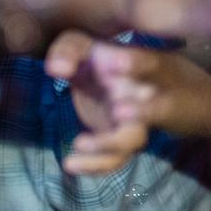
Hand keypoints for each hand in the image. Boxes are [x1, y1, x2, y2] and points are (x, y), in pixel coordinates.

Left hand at [46, 31, 148, 174]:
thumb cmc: (96, 58)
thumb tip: (56, 69)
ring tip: (80, 143)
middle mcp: (144, 96)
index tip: (116, 61)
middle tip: (120, 110)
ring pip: (132, 138)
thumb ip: (68, 50)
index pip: (147, 62)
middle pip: (154, 107)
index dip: (135, 63)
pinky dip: (94, 164)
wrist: (105, 80)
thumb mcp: (80, 45)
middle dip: (141, 110)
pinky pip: (114, 158)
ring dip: (110, 143)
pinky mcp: (121, 142)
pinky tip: (70, 165)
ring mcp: (136, 123)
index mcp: (141, 65)